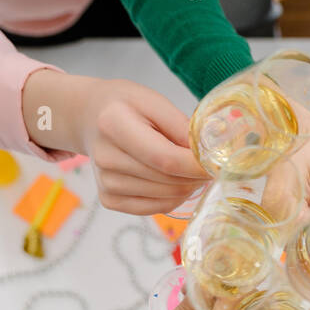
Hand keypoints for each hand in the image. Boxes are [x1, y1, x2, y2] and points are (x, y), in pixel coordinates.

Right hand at [23, 70, 206, 214]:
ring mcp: (106, 183)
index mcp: (114, 125)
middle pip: (168, 181)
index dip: (197, 166)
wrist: (90, 118)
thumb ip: (182, 127)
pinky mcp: (109, 199)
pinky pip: (155, 208)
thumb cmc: (126, 106)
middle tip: (205, 163)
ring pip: (167, 197)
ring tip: (186, 167)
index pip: (166, 158)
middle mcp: (106, 158)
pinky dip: (172, 197)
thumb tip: (210, 154)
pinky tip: (172, 180)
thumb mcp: (154, 101)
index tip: (220, 164)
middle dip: (196, 176)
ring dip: (186, 186)